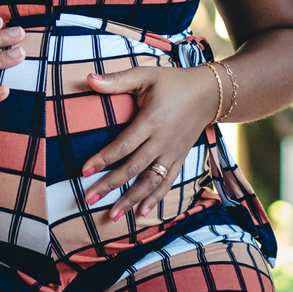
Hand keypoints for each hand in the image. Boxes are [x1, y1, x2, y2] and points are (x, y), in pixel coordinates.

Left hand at [81, 65, 220, 219]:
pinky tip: (142, 212)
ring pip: (150, 181)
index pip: (124, 145)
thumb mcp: (145, 76)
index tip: (84, 171)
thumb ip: (117, 80)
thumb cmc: (172, 82)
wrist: (208, 94)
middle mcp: (162, 141)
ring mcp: (172, 153)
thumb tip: (89, 79)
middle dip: (110, 185)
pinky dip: (155, 198)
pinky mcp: (180, 159)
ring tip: (112, 215)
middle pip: (133, 168)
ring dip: (131, 199)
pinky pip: (167, 182)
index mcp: (152, 121)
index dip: (104, 159)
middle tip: (89, 198)